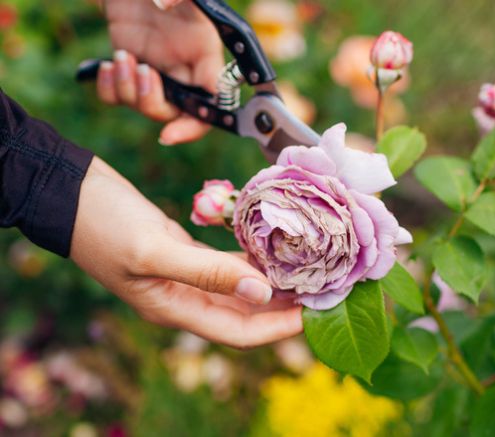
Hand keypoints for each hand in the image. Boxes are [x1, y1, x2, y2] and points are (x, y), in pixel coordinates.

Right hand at [71, 158, 302, 347]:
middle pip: (247, 313)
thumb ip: (207, 273)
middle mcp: (186, 298)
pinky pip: (229, 260)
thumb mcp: (153, 250)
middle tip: (326, 287)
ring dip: (274, 279)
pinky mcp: (185, 251)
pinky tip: (279, 242)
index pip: (240, 333)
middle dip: (286, 306)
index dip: (280, 328)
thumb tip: (262, 292)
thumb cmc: (103, 224)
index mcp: (176, 309)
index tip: (317, 313)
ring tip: (313, 266)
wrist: (68, 192)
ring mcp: (185, 276)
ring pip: (242, 285)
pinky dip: (253, 254)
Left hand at [97, 0, 223, 144]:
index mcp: (205, 53)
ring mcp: (156, 69)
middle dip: (153, 103)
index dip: (196, 124)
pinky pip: (118, 96)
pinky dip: (109, 89)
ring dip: (128, 91)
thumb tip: (163, 4)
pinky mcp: (130, 65)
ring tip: (121, 58)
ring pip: (144, 106)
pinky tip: (107, 66)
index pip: (213, 102)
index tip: (171, 133)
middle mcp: (183, 67)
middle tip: (141, 72)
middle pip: (176, 112)